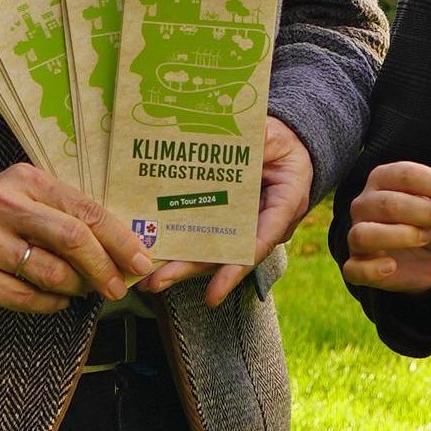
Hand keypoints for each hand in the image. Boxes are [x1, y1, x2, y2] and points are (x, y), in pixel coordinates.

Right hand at [0, 162, 154, 312]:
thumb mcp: (24, 199)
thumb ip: (66, 214)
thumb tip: (123, 248)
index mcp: (25, 180)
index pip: (86, 209)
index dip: (120, 239)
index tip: (142, 262)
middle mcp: (2, 204)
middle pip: (72, 239)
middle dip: (104, 268)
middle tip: (118, 288)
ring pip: (51, 273)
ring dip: (76, 288)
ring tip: (81, 291)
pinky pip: (25, 297)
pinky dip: (50, 304)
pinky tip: (55, 302)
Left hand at [147, 116, 318, 306]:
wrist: (283, 147)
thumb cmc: (283, 143)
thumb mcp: (277, 137)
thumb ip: (263, 139)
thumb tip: (243, 136)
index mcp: (283, 206)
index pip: (259, 243)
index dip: (234, 270)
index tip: (213, 294)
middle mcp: (261, 224)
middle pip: (223, 255)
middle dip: (188, 270)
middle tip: (156, 282)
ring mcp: (240, 225)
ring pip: (209, 250)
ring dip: (177, 264)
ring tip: (147, 279)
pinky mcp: (224, 221)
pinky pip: (202, 236)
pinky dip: (179, 245)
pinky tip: (152, 252)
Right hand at [339, 160, 430, 293]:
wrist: (428, 259)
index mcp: (384, 179)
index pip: (406, 175)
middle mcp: (365, 204)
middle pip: (388, 203)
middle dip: (428, 212)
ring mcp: (357, 234)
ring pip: (365, 234)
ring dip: (399, 236)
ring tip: (426, 237)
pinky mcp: (357, 265)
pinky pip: (354, 268)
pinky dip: (371, 268)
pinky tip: (391, 266)